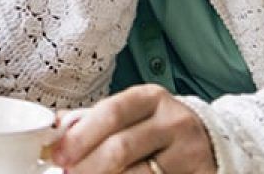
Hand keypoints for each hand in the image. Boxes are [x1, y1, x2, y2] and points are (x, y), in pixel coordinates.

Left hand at [52, 84, 214, 173]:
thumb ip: (93, 119)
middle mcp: (173, 121)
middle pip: (122, 147)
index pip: (111, 113)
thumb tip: (54, 128)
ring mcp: (189, 151)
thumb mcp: (129, 113)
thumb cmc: (156, 128)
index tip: (59, 154)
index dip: (80, 136)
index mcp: (150, 98)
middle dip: (88, 165)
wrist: (209, 142)